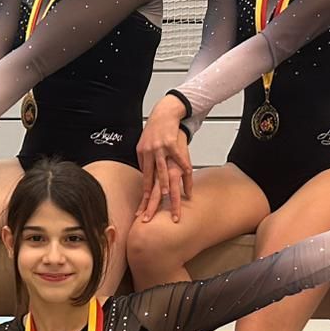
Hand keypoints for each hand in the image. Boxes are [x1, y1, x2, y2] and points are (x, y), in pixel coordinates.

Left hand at [136, 95, 193, 221]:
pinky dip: (184, 171)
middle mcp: (150, 156)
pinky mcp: (172, 144)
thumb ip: (146, 163)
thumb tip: (147, 178)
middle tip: (149, 217)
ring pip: (163, 172)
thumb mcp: (145, 147)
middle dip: (151, 201)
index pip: (144, 183)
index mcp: (143, 158)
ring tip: (168, 200)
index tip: (141, 213)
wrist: (164, 113)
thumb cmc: (155, 130)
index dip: (143, 199)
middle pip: (151, 182)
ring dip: (165, 186)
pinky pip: (180, 160)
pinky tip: (188, 181)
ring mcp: (161, 150)